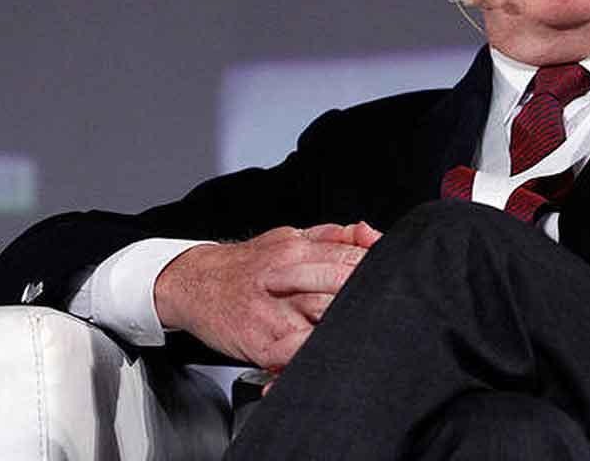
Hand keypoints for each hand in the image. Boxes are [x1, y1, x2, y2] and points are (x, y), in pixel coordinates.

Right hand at [153, 222, 380, 369]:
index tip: (396, 279)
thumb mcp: (287, 237)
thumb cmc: (248, 264)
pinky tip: (331, 359)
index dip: (375, 269)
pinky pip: (295, 354)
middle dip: (367, 300)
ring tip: (368, 336)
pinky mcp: (260, 342)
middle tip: (391, 311)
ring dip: (348, 328)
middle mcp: (285, 278)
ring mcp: (272, 312)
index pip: (348, 257)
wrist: (194, 283)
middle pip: (341, 288)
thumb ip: (331, 235)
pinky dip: (314, 357)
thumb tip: (366, 230)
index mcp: (296, 249)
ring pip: (323, 320)